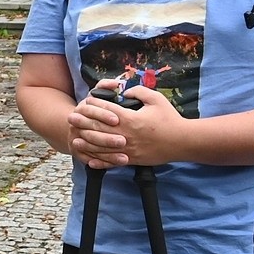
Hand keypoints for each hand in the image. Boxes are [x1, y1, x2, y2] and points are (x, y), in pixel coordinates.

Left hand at [67, 83, 184, 167]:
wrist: (182, 142)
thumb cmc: (170, 119)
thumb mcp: (156, 99)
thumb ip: (139, 92)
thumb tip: (126, 91)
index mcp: (131, 119)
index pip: (107, 112)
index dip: (94, 106)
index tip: (84, 102)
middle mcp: (126, 135)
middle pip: (99, 129)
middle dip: (83, 123)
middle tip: (71, 119)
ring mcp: (128, 149)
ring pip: (102, 148)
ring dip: (87, 143)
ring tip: (75, 139)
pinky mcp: (132, 160)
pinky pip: (112, 162)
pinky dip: (100, 162)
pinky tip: (90, 160)